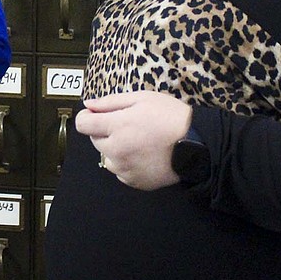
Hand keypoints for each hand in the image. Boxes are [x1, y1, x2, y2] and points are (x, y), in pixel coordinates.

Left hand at [75, 91, 192, 189]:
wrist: (198, 145)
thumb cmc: (171, 117)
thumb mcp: (142, 98)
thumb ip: (111, 102)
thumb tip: (89, 105)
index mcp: (117, 126)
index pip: (82, 124)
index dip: (87, 117)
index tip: (95, 115)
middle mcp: (116, 150)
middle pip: (95, 141)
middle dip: (105, 131)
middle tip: (128, 126)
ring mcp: (125, 168)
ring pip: (107, 157)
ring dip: (116, 149)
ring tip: (138, 141)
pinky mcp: (135, 181)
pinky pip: (121, 171)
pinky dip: (127, 163)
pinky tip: (144, 154)